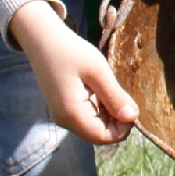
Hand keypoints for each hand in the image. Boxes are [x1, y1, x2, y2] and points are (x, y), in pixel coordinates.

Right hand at [8, 0, 138, 143]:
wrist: (41, 38)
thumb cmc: (70, 50)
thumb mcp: (98, 71)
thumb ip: (115, 96)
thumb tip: (133, 117)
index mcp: (72, 114)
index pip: (104, 137)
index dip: (123, 128)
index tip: (132, 105)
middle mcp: (65, 120)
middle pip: (100, 134)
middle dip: (116, 120)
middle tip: (122, 93)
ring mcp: (63, 115)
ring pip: (95, 126)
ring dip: (109, 112)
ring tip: (108, 87)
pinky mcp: (64, 108)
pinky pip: (87, 116)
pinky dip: (99, 106)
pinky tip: (99, 87)